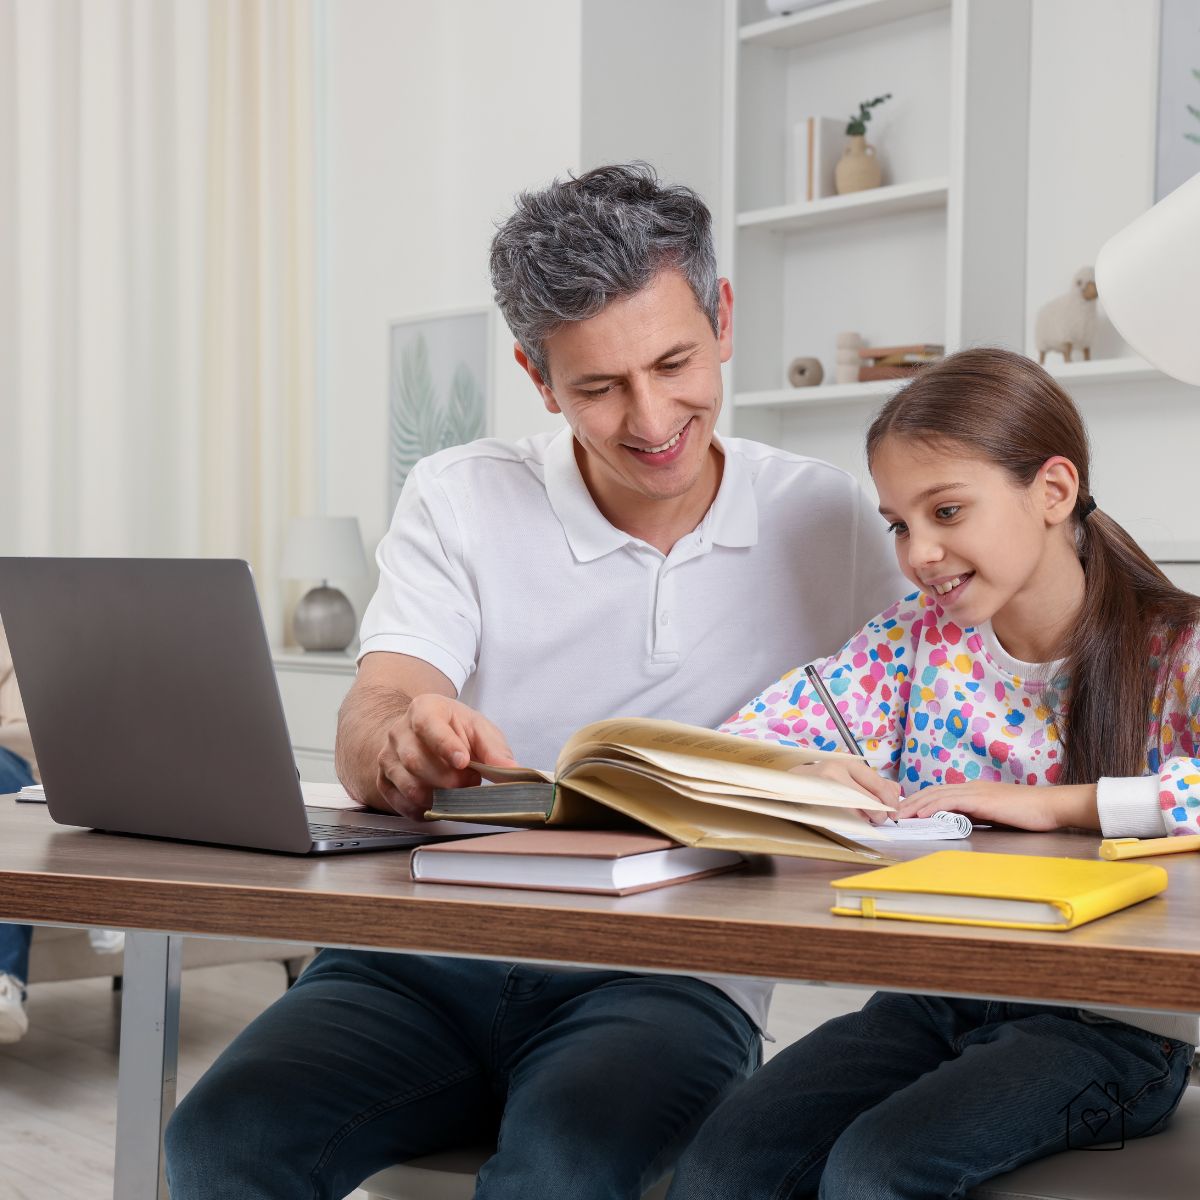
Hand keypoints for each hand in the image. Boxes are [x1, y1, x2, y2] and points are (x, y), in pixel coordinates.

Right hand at [375, 694, 517, 817]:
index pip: (428, 725)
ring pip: (407, 784)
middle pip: (415, 760)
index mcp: (423, 709)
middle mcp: (399, 732)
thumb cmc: (454, 730)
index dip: (445, 745)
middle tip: (469, 781)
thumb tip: (511, 770)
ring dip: (437, 796)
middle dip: (448, 779)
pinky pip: (400, 803)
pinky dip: (423, 810)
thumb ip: (494, 749)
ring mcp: (387, 757)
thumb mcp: (479, 729)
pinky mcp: (384, 781)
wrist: (425, 733)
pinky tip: (439, 805)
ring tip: (456, 793)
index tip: (463, 761)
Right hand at [789, 758, 899, 822]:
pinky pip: (845, 819)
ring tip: (863, 816)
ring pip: (860, 813)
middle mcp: (837, 773)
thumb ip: (873, 781)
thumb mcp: (847, 773)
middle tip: (881, 818)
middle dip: (880, 814)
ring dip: (866, 819)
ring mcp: (826, 789)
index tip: (894, 811)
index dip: (891, 801)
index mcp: (848, 764)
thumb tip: (896, 791)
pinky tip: (850, 817)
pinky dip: (853, 822)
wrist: (790, 784)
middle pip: (872, 801)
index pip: (879, 785)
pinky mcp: (818, 804)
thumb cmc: (822, 780)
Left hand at [894, 782, 1098, 831]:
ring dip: (915, 805)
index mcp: (974, 790)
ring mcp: (976, 791)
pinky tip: (920, 814)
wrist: (1051, 807)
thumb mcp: (995, 816)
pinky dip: (932, 807)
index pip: (938, 793)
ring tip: (898, 815)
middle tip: (891, 813)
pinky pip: (951, 801)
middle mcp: (971, 787)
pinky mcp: (982, 800)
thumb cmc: (1028, 814)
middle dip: (909, 802)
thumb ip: (976, 816)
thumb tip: (957, 823)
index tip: (902, 811)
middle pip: (932, 792)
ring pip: (937, 795)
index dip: (918, 801)